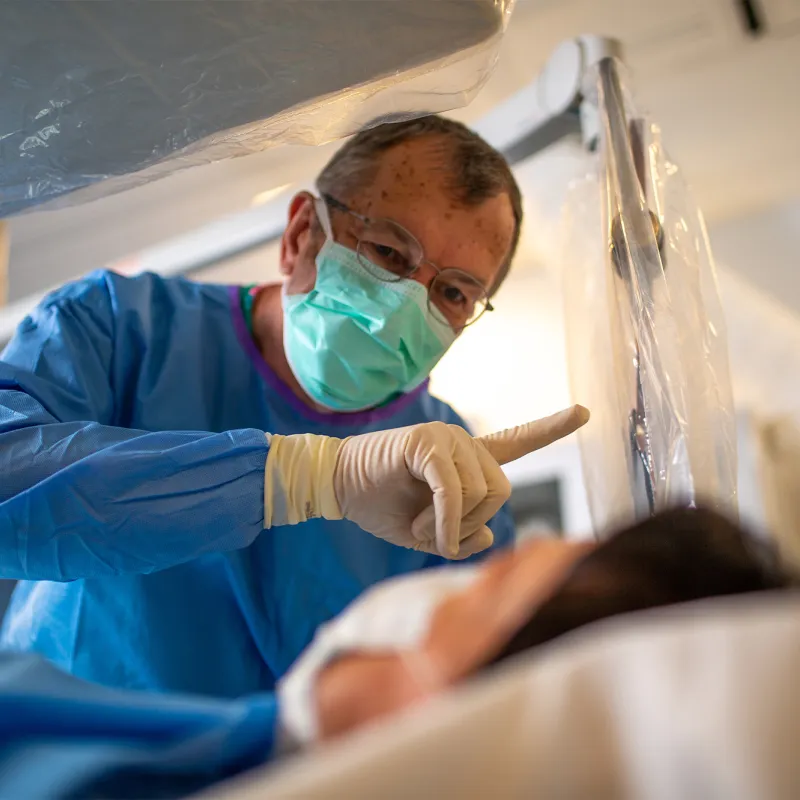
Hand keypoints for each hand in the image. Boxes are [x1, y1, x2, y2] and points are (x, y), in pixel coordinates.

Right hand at [333, 405, 589, 558]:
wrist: (338, 487)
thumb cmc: (383, 507)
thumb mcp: (430, 535)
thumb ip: (463, 538)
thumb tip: (490, 536)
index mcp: (468, 461)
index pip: (517, 442)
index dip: (549, 428)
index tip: (584, 411)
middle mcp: (464, 444)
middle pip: (502, 492)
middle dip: (471, 524)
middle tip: (434, 531)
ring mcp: (447, 438)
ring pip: (482, 494)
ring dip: (451, 525)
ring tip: (419, 521)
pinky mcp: (427, 443)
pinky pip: (453, 490)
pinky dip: (443, 521)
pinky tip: (426, 532)